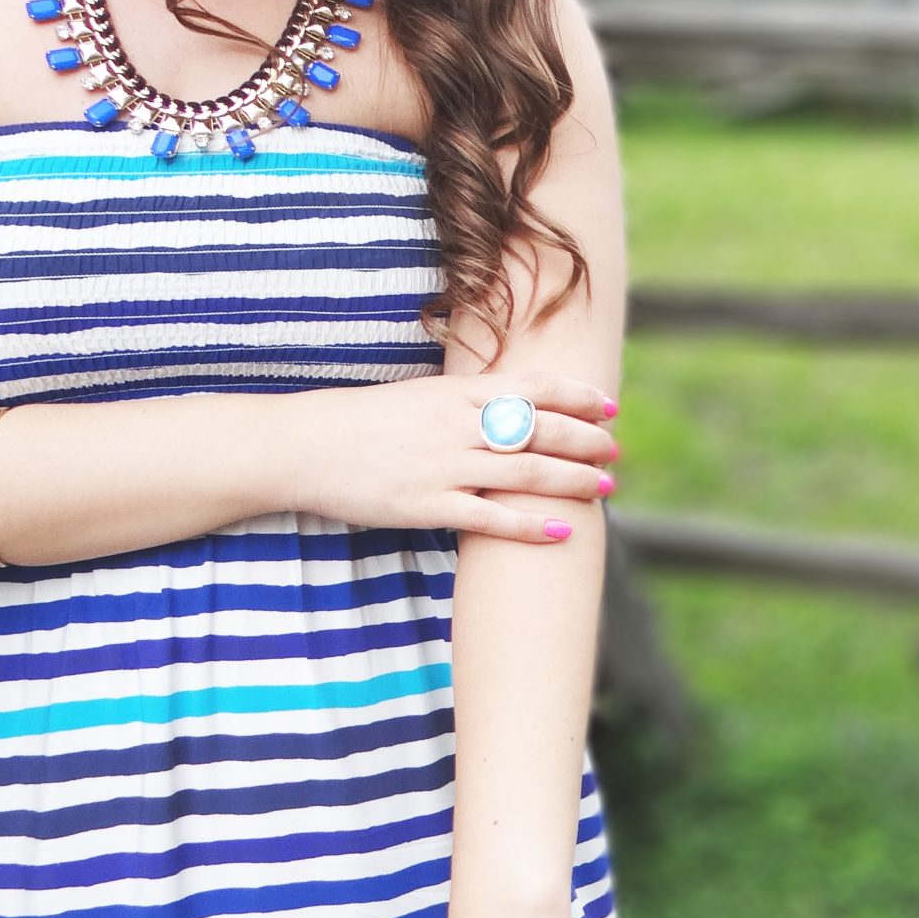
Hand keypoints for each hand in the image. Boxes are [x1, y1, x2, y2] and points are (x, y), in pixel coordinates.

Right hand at [284, 369, 618, 540]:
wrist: (304, 445)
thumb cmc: (361, 421)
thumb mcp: (419, 396)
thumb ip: (464, 401)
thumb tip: (509, 408)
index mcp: (456, 392)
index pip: (533, 387)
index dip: (577, 395)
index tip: (609, 405)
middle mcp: (457, 424)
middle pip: (540, 430)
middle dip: (586, 441)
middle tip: (615, 451)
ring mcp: (443, 466)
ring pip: (526, 472)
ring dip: (572, 480)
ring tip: (605, 488)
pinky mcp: (426, 506)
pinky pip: (490, 518)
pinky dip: (531, 525)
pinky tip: (562, 530)